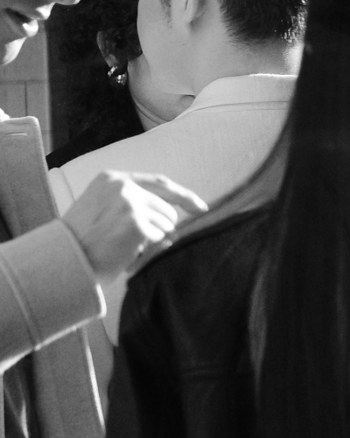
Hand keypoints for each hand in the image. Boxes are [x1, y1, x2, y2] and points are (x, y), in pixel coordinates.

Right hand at [63, 172, 205, 277]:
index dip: (182, 195)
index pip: (159, 183)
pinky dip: (147, 249)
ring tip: (123, 246)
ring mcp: (131, 203)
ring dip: (152, 240)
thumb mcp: (101, 210)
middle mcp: (123, 186)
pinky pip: (159, 239)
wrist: (62, 259)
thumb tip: (176, 223)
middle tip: (135, 242)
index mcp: (112, 178)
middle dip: (160, 227)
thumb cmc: (80, 241)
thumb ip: (133, 205)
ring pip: (166, 225)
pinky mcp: (137, 223)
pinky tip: (124, 252)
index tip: (200, 207)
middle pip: (167, 207)